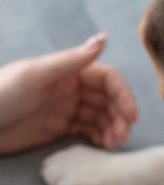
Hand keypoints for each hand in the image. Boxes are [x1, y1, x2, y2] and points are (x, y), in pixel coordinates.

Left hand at [0, 33, 137, 154]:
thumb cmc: (1, 95)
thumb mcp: (36, 75)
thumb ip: (72, 59)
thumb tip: (104, 38)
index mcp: (68, 70)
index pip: (107, 79)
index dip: (123, 95)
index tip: (131, 116)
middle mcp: (71, 87)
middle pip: (108, 99)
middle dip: (120, 116)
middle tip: (124, 135)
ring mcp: (66, 108)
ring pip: (101, 116)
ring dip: (113, 128)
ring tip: (115, 144)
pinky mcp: (60, 127)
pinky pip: (89, 130)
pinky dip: (100, 137)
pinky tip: (105, 146)